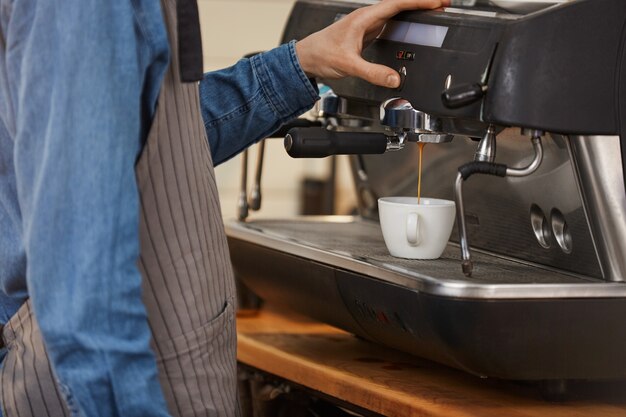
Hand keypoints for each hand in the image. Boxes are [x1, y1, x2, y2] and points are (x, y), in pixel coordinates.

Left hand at [295, 0, 449, 88]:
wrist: (305, 59)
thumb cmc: (321, 54)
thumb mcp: (349, 65)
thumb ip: (372, 72)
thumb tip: (394, 79)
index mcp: (364, 18)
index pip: (397, 4)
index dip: (420, 2)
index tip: (438, 2)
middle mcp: (367, 18)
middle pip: (400, 5)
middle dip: (422, 3)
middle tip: (443, 5)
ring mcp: (367, 25)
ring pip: (395, 13)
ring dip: (414, 12)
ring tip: (433, 12)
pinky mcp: (366, 34)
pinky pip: (389, 24)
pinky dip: (403, 23)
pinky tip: (411, 27)